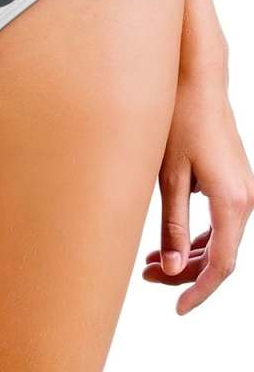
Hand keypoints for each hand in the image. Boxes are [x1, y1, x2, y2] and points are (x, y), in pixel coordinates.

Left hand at [142, 55, 253, 313]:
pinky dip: (196, 235)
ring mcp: (241, 190)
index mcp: (233, 203)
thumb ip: (172, 224)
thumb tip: (172, 268)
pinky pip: (219, 221)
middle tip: (145, 278)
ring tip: (149, 263)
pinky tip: (168, 240)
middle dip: (185, 273)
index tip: (175, 308)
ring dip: (188, 254)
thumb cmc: (178, 123)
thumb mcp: (169, 177)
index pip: (222, 265)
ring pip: (219, 239)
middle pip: (220, 255)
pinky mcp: (231, 181)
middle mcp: (245, 200)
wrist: (197, 81)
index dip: (198, 291)